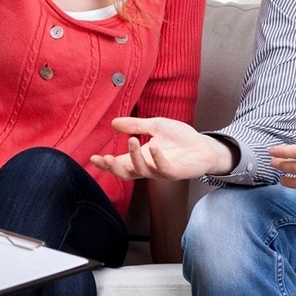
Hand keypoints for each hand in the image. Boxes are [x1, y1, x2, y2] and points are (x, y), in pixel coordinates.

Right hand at [90, 117, 234, 179]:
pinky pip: (163, 169)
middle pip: (126, 173)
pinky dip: (157, 158)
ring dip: (135, 156)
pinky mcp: (175, 172)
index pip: (120, 162)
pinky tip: (153, 147)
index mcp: (141, 156)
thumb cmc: (180, 138)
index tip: (92, 158)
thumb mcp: (155, 126)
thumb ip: (135, 125)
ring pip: (142, 170)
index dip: (106, 163)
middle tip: (105, 158)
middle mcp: (148, 166)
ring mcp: (161, 170)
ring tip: (132, 139)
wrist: (203, 145)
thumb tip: (113, 123)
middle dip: (113, 167)